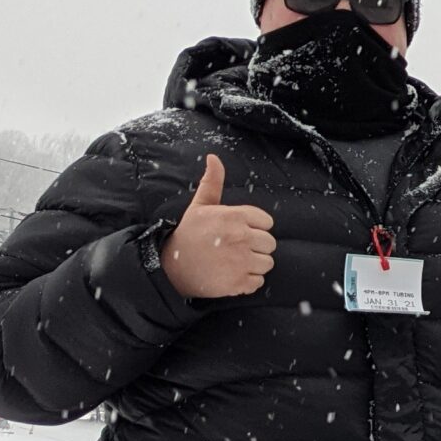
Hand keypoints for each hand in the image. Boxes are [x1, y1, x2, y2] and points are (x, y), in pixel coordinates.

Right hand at [159, 155, 276, 299]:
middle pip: (270, 243)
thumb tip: (213, 157)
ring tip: (233, 262)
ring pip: (267, 263)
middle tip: (234, 248)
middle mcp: (241, 238)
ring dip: (254, 264)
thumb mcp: (200, 205)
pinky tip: (231, 275)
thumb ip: (212, 182)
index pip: (267, 222)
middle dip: (255, 247)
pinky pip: (259, 282)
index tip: (238, 232)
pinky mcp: (239, 283)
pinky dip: (248, 282)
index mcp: (235, 217)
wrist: (170, 266)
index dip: (254, 228)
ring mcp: (241, 262)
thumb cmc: (189, 234)